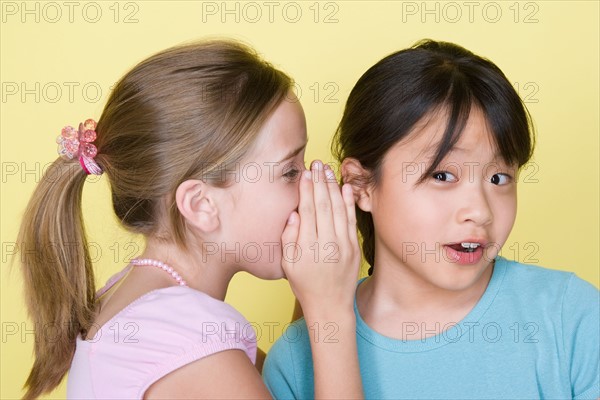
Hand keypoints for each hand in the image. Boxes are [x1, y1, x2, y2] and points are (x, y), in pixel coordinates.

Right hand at [281, 160, 359, 317]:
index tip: (305, 173)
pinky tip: (345, 187)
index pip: (308, 211)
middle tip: (317, 163)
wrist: (330, 305)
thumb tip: (295, 214)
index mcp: (308, 247)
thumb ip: (289, 238)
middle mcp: (327, 244)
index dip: (306, 190)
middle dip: (320, 181)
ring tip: (328, 169)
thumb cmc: (304, 284)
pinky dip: (349, 203)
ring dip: (333, 187)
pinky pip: (351, 220)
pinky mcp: (354, 247)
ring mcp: (343, 245)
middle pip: (324, 206)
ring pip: (338, 209)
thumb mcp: (288, 264)